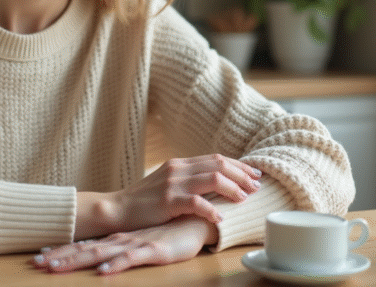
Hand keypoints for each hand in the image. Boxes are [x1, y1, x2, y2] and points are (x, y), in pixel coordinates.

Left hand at [31, 216, 217, 274]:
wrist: (198, 221)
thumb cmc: (171, 233)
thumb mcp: (143, 242)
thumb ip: (125, 247)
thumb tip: (103, 256)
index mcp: (118, 239)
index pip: (85, 245)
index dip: (63, 251)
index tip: (39, 257)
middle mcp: (122, 241)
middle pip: (85, 250)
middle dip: (60, 257)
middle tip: (36, 263)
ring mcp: (136, 245)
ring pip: (100, 254)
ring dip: (76, 260)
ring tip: (55, 267)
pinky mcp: (154, 252)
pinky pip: (131, 259)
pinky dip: (115, 265)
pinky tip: (102, 272)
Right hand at [109, 154, 260, 230]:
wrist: (118, 208)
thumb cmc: (145, 200)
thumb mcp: (168, 183)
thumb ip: (188, 180)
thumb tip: (216, 185)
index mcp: (180, 163)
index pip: (216, 158)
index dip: (239, 165)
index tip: (255, 174)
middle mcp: (179, 169)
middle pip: (219, 164)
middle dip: (242, 175)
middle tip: (257, 186)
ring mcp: (173, 184)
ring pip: (213, 179)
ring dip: (233, 189)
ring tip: (244, 199)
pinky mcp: (168, 200)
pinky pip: (196, 203)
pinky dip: (212, 210)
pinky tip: (220, 218)